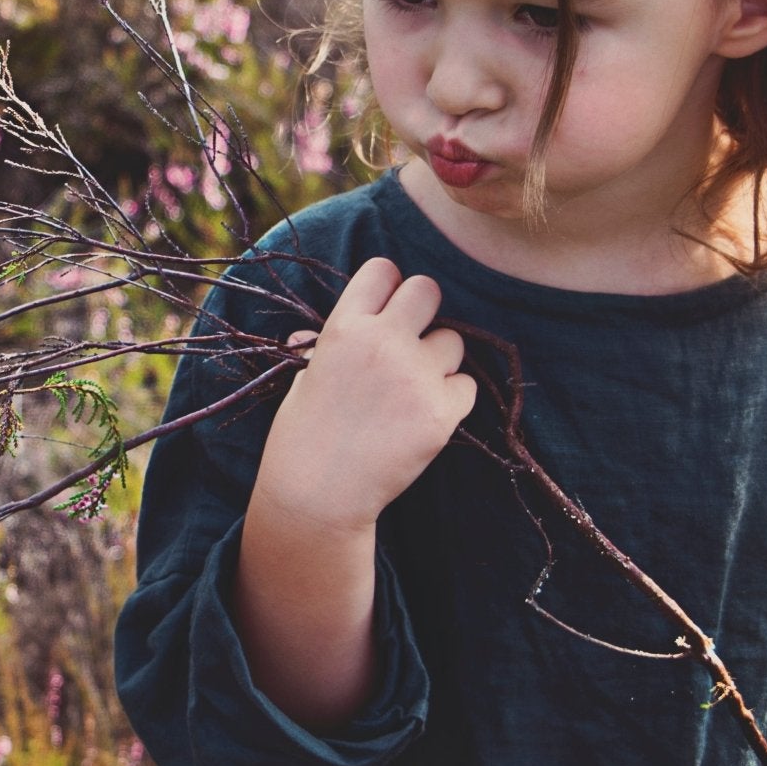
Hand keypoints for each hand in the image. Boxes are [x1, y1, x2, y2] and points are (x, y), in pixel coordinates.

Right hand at [258, 256, 475, 536]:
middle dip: (423, 312)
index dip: (388, 288)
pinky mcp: (441, 412)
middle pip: (428, 290)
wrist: (318, 495)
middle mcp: (382, 342)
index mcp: (343, 327)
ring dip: (439, 362)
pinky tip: (423, 418)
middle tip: (411, 343)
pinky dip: (451, 400)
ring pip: (453, 341)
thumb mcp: (302, 380)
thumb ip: (318, 348)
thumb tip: (308, 334)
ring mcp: (415, 376)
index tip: (386, 310)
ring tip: (411, 392)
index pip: (383, 270)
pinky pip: (466, 387)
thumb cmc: (301, 437)